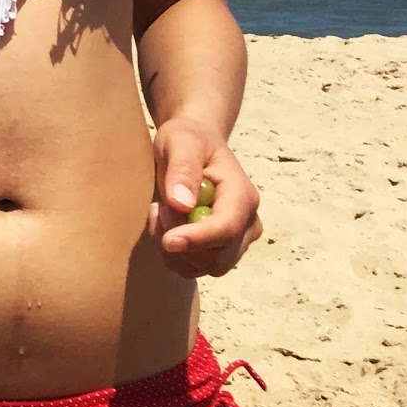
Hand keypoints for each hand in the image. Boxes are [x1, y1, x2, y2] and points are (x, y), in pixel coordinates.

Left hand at [148, 116, 262, 277]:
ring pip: (205, 267)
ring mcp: (237, 240)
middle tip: (158, 210)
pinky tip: (167, 226)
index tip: (167, 241)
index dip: (197, 240)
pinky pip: (196, 267)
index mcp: (242, 195)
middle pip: (218, 258)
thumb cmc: (188, 139)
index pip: (226, 229)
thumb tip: (182, 204)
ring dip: (175, 249)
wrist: (196, 145)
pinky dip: (176, 254)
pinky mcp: (221, 250)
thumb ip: (182, 169)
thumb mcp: (181, 142)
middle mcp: (247, 223)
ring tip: (162, 212)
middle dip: (182, 242)